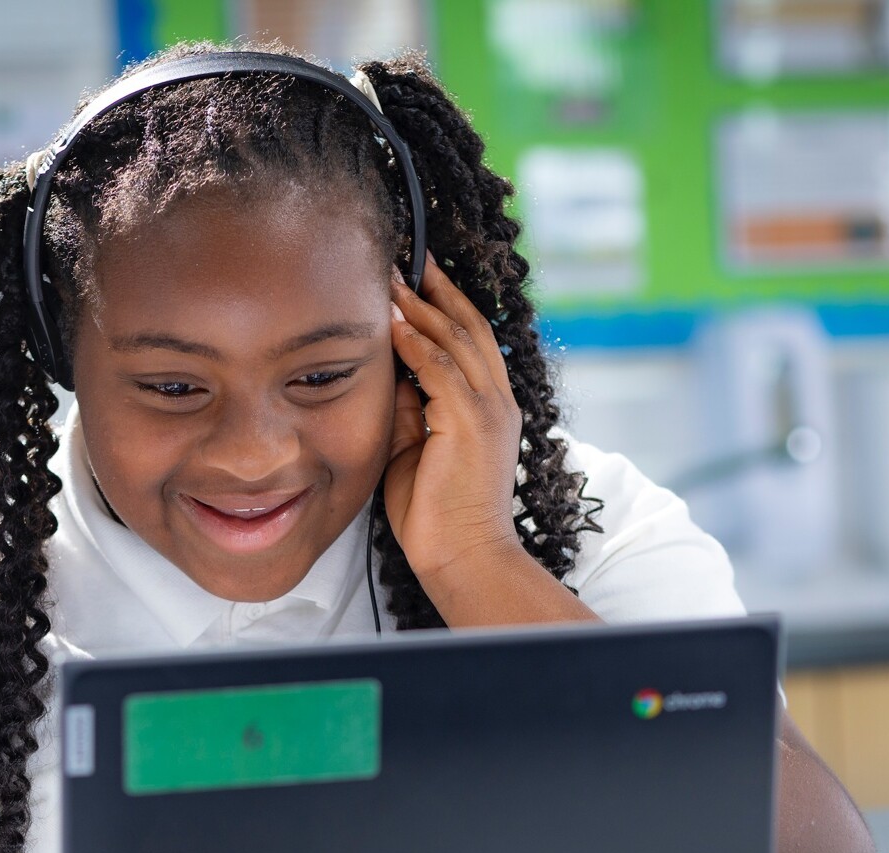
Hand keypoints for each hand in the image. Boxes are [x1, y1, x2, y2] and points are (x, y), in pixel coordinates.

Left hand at [384, 252, 524, 586]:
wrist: (463, 557)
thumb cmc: (438, 516)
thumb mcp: (418, 451)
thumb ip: (412, 410)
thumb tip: (392, 374)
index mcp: (491, 409)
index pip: (473, 344)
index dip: (447, 308)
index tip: (419, 281)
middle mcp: (497, 402)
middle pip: (471, 328)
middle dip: (438, 290)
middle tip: (409, 258)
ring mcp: (488, 410)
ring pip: (456, 340)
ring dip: (421, 307)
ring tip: (391, 279)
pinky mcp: (470, 423)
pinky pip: (440, 368)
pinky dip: (416, 341)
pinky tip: (392, 321)